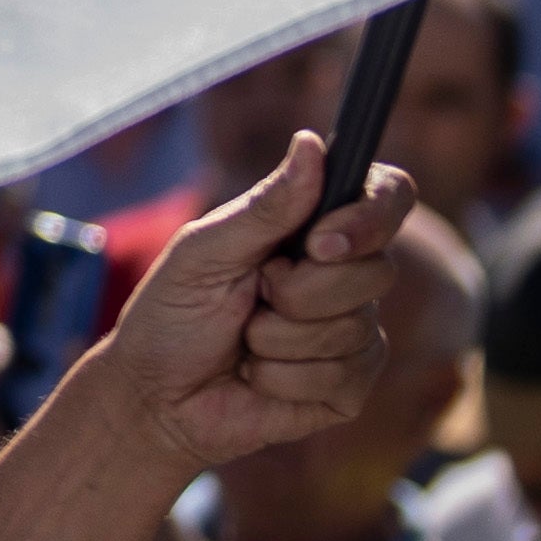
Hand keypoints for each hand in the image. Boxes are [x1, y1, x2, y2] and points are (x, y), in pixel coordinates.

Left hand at [101, 132, 412, 476]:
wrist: (154, 397)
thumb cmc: (172, 315)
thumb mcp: (205, 252)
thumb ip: (264, 206)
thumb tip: (312, 143)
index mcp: (315, 228)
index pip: (387, 196)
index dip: (372, 214)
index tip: (321, 240)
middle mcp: (347, 275)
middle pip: (377, 269)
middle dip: (299, 290)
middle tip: (252, 297)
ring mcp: (354, 333)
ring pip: (353, 326)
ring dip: (278, 337)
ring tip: (245, 340)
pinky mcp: (349, 386)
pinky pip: (341, 374)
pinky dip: (282, 377)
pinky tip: (257, 376)